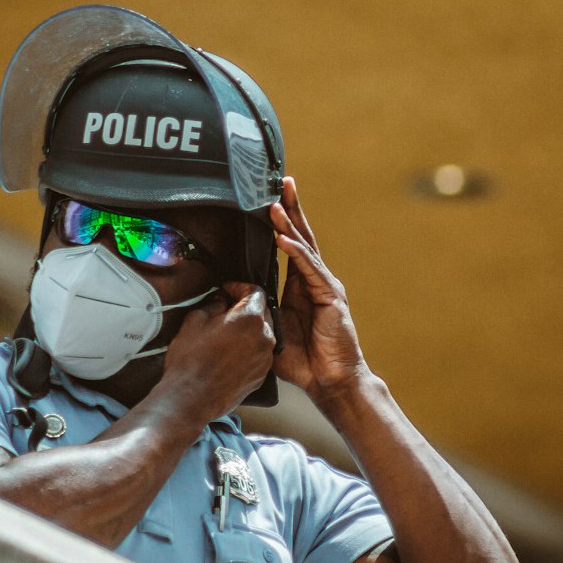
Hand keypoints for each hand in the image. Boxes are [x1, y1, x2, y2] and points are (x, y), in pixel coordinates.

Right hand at [160, 281, 275, 418]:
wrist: (191, 398)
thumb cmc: (190, 360)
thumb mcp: (194, 321)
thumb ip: (212, 305)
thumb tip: (220, 301)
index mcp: (250, 319)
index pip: (255, 291)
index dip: (239, 287)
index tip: (227, 289)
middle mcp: (265, 337)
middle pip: (262, 312)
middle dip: (245, 307)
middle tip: (225, 308)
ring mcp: (265, 358)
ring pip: (262, 334)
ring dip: (248, 329)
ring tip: (226, 332)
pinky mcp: (261, 376)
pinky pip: (259, 353)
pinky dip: (249, 348)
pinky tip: (229, 352)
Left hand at [271, 176, 368, 404]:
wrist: (330, 381)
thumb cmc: (303, 361)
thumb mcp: (271, 330)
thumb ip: (257, 312)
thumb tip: (231, 300)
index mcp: (302, 286)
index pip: (291, 245)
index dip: (282, 221)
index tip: (271, 198)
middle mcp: (316, 281)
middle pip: (302, 236)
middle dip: (291, 208)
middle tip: (281, 181)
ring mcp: (326, 287)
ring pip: (305, 247)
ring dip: (289, 224)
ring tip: (275, 203)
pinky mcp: (332, 297)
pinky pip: (310, 270)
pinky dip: (296, 253)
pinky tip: (284, 238)